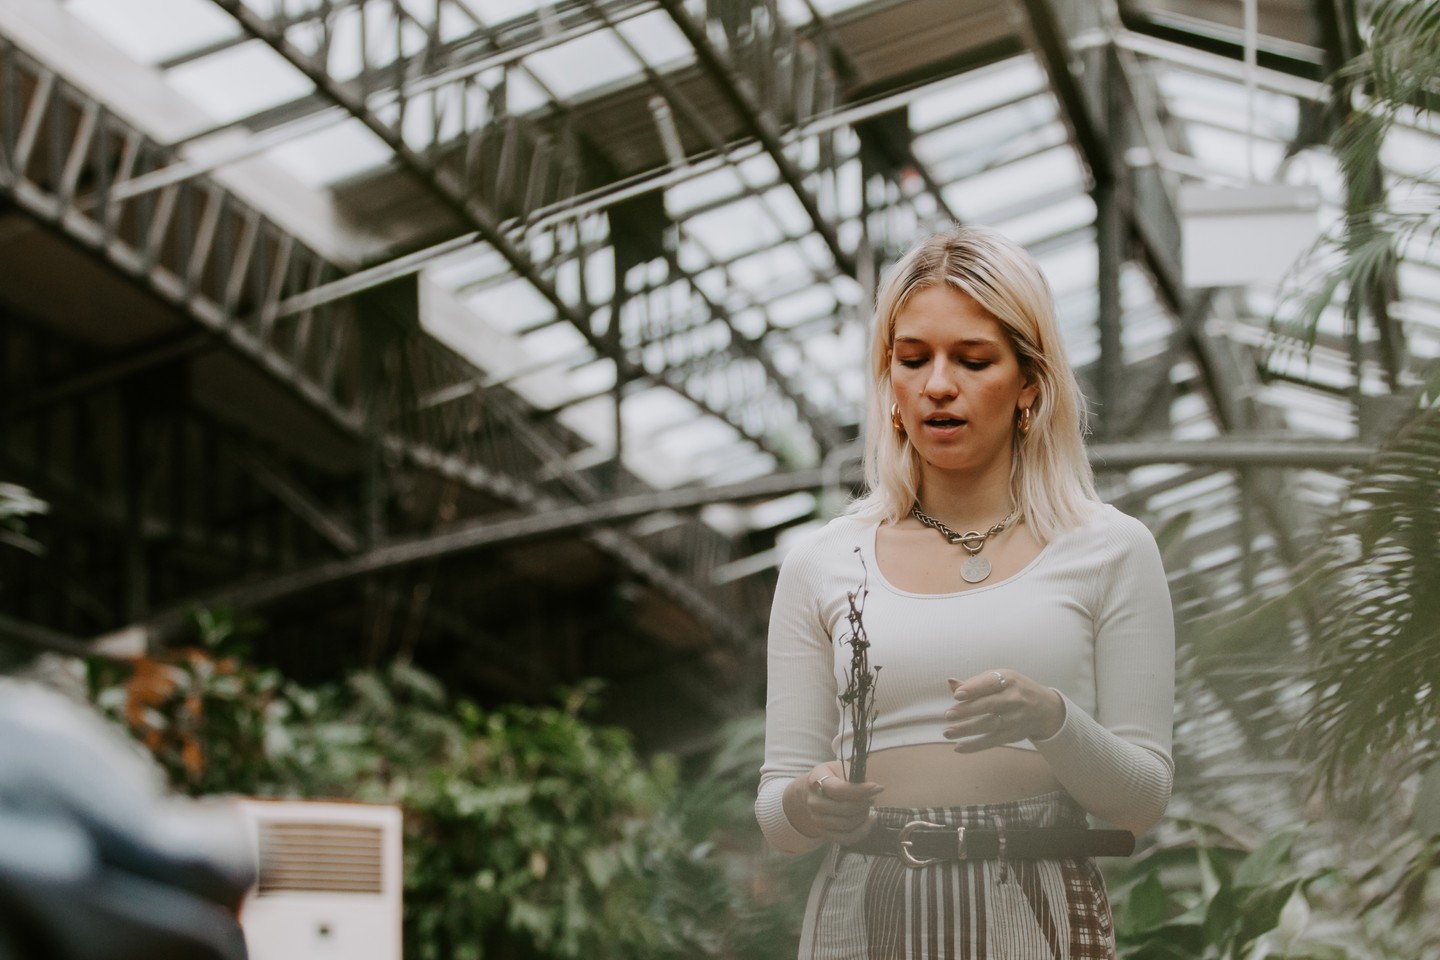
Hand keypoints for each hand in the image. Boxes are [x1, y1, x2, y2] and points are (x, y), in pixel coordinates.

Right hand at [788, 761, 883, 843]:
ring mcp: (817, 819)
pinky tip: (870, 821)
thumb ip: (855, 776)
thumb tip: (874, 789)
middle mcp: (814, 801)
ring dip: (863, 816)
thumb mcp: (840, 768)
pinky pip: (845, 838)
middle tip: (872, 798)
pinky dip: (862, 832)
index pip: (839, 790)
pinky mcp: (824, 833)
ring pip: (846, 824)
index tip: (877, 787)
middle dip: (864, 804)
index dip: (861, 790)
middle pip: (844, 808)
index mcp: (816, 780)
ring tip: (868, 807)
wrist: (813, 793)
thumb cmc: (832, 778)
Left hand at [942, 669, 1065, 751]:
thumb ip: (975, 683)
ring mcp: (1015, 718)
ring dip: (966, 730)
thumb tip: (950, 683)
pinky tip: (958, 747)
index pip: (990, 683)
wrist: (1046, 709)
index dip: (973, 689)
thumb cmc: (1014, 689)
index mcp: (1009, 680)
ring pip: (989, 725)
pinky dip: (975, 745)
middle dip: (967, 710)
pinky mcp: (1014, 734)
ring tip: (947, 732)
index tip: (957, 695)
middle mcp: (1014, 698)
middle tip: (948, 714)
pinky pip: (993, 741)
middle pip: (989, 705)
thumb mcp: (1000, 679)